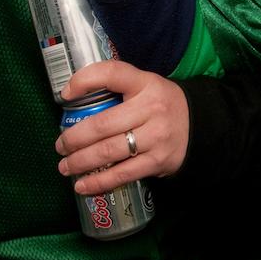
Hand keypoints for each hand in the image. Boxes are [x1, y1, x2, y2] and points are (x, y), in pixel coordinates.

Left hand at [54, 60, 188, 192]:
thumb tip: (72, 98)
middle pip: (102, 124)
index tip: (64, 95)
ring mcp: (156, 136)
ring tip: (65, 167)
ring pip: (109, 152)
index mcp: (145, 83)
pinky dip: (99, 182)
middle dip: (74, 139)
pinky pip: (123, 174)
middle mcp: (151, 108)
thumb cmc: (160, 104)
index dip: (84, 81)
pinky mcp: (158, 161)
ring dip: (81, 162)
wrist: (200, 125)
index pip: (112, 73)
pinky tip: (82, 186)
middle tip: (60, 147)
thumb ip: (116, 87)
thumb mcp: (144, 85)